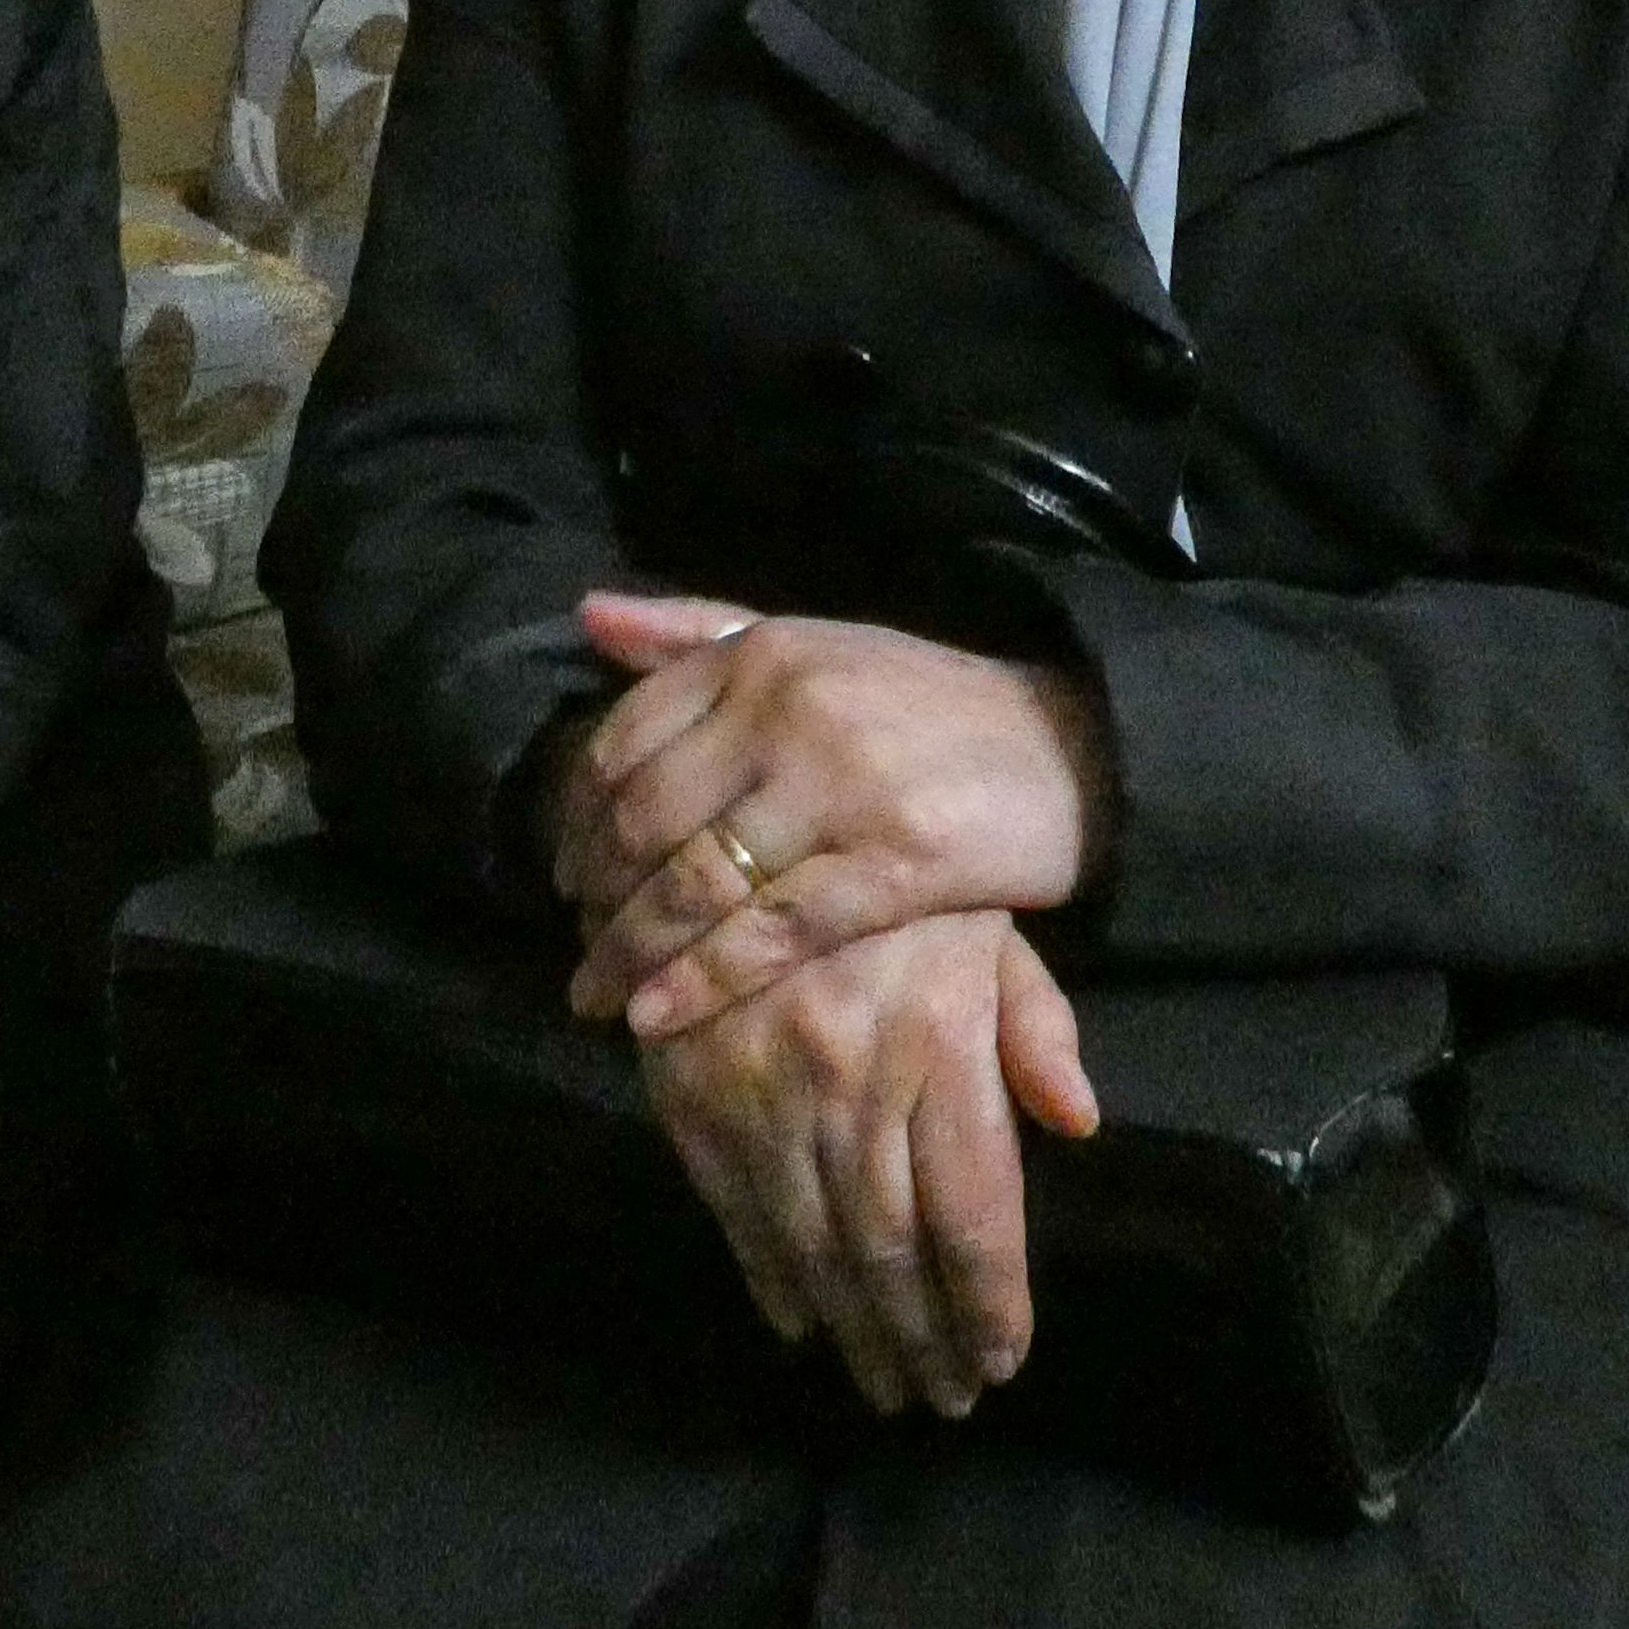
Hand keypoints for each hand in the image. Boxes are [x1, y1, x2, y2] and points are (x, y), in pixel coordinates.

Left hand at [553, 594, 1108, 1036]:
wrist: (1067, 746)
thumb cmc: (925, 702)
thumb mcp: (813, 644)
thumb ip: (698, 631)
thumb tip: (586, 615)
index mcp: (763, 655)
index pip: (628, 738)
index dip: (578, 816)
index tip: (562, 871)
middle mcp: (791, 711)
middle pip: (649, 818)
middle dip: (596, 895)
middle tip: (573, 947)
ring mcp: (841, 788)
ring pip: (699, 882)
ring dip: (631, 949)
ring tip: (596, 994)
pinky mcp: (892, 863)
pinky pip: (772, 931)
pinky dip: (704, 979)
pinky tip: (661, 1014)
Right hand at [639, 910, 1099, 1417]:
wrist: (737, 815)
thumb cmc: (889, 875)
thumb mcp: (985, 919)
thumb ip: (1034, 1021)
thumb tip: (1079, 1124)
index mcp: (939, 1037)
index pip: (973, 1209)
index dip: (989, 1301)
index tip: (1004, 1360)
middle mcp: (853, 1075)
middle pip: (894, 1244)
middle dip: (923, 1336)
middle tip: (943, 1397)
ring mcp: (764, 1085)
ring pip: (817, 1240)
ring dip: (854, 1326)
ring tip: (884, 1382)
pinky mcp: (690, 1087)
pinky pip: (733, 1206)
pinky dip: (768, 1274)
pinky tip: (798, 1321)